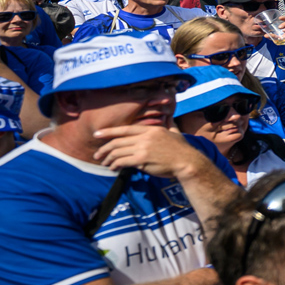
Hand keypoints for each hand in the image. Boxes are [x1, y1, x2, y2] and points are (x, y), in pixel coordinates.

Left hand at [90, 125, 215, 181]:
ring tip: (104, 163)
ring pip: (117, 152)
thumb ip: (169, 123)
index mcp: (151, 129)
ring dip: (108, 159)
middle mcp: (145, 137)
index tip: (97, 134)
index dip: (109, 131)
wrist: (188, 162)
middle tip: (97, 155)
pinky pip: (122, 162)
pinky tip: (113, 169)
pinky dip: (114, 165)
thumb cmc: (182, 149)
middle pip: (117, 141)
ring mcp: (143, 148)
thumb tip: (169, 115)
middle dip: (104, 149)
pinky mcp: (142, 160)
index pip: (125, 129)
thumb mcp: (175, 132)